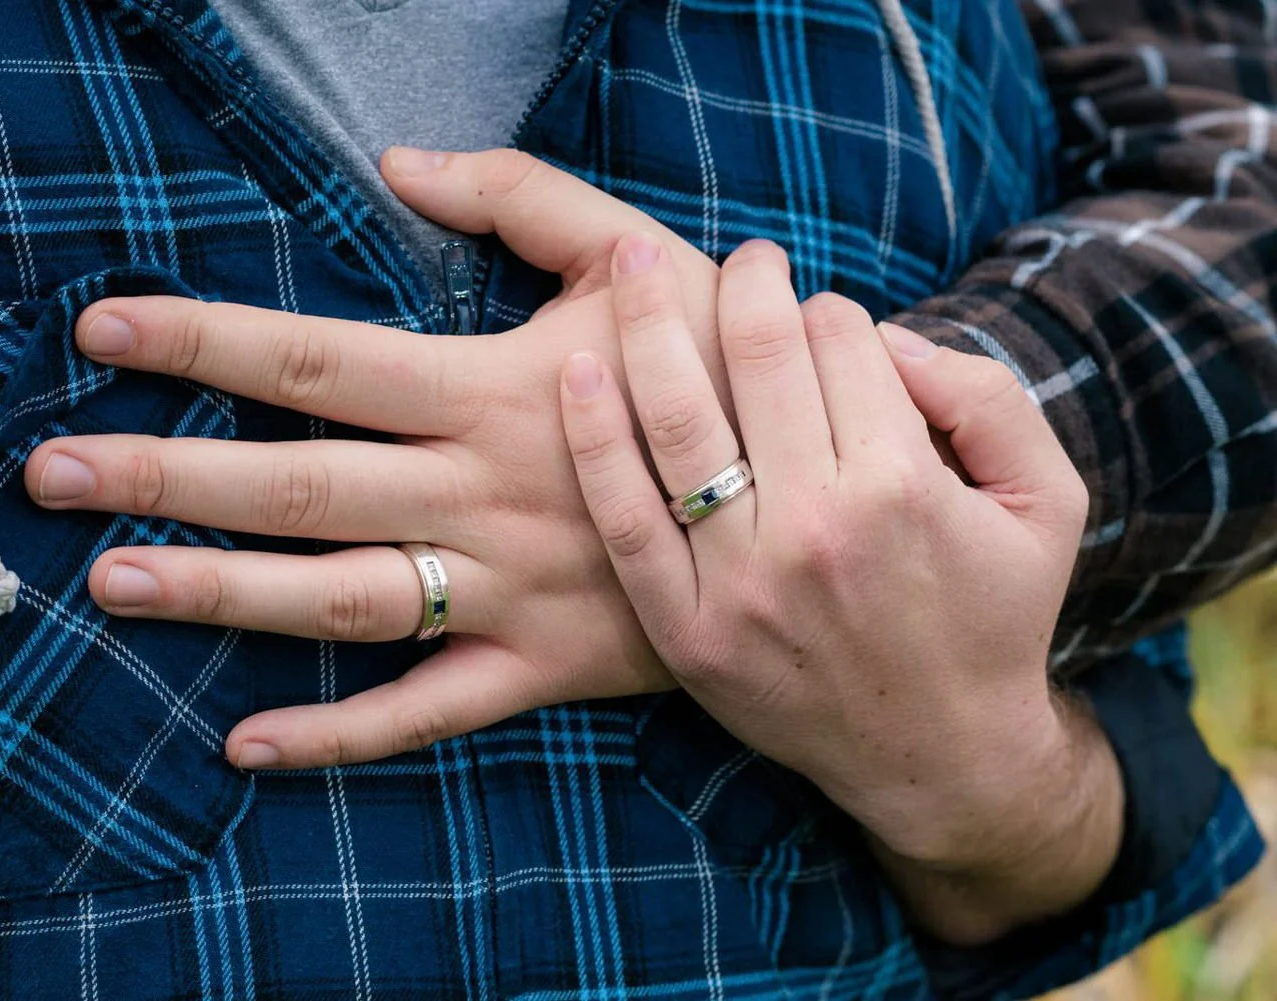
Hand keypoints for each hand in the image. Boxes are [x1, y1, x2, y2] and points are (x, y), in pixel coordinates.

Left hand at [25, 151, 721, 768]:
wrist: (815, 499)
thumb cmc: (712, 369)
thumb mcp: (639, 255)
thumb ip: (524, 196)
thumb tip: (399, 163)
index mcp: (494, 391)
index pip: (322, 361)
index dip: (206, 342)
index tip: (103, 331)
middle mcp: (482, 494)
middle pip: (300, 483)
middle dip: (168, 474)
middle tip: (51, 472)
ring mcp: (507, 590)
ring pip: (341, 599)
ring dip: (221, 596)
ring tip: (110, 584)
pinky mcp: (537, 666)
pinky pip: (426, 710)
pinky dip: (339, 735)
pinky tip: (246, 745)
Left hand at [558, 232, 1119, 942]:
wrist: (939, 757)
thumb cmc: (995, 617)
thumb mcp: (1050, 502)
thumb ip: (986, 396)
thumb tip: (884, 335)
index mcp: (900, 484)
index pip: (843, 341)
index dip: (831, 310)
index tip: (821, 313)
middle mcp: (814, 526)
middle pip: (757, 359)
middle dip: (746, 284)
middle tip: (739, 255)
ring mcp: (738, 581)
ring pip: (678, 420)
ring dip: (647, 323)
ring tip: (630, 259)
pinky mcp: (685, 628)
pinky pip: (625, 517)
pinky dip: (593, 440)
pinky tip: (576, 371)